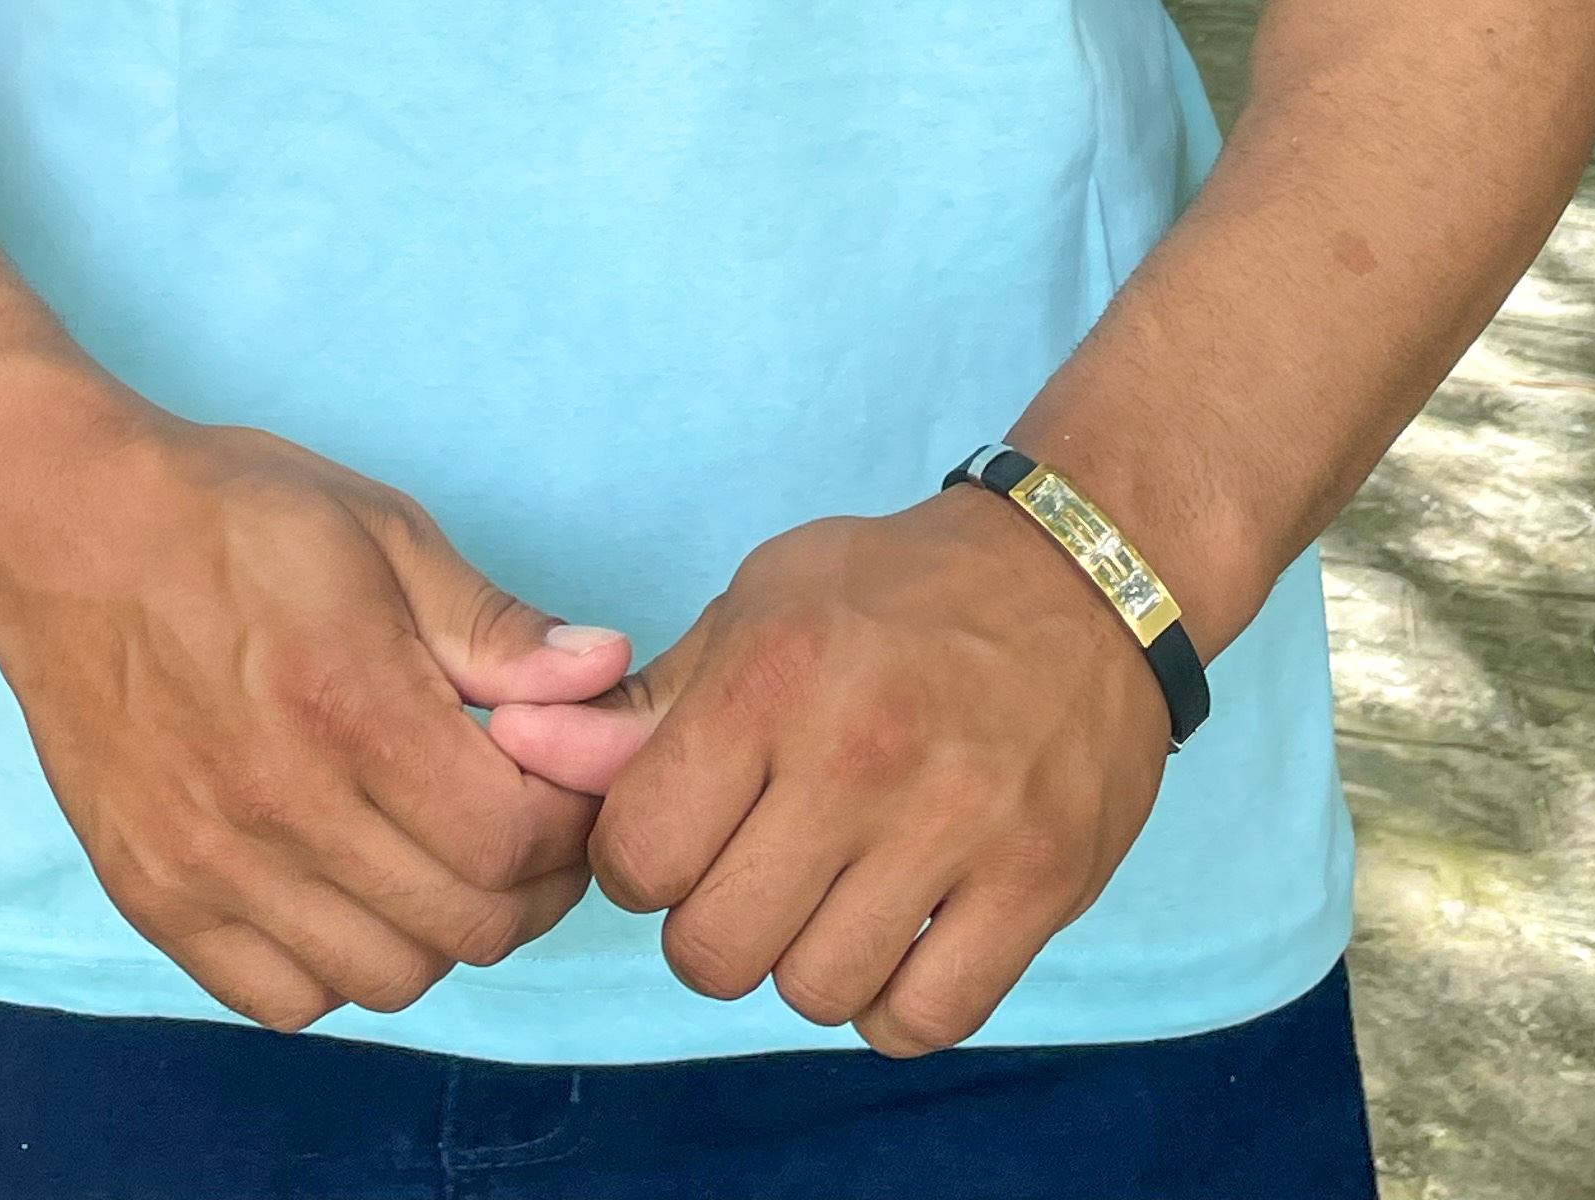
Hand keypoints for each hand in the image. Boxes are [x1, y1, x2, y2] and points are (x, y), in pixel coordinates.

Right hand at [0, 390, 633, 1031]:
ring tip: (430, 847)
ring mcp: (208, 865)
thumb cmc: (230, 515)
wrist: (60, 533)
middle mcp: (279, 804)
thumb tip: (606, 673)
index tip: (560, 775)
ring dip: (437, 926)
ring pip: (385, 977)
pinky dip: (337, 963)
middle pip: (465, 926)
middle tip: (517, 818)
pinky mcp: (153, 897)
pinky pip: (283, 999)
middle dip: (526, 882)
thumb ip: (493, 623)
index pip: (514, 841)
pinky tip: (344, 882)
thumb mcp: (379, 529)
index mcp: (350, 702)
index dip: (568, 821)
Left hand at [488, 492, 1169, 1054]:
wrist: (1081, 576)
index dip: (645, 859)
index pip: (639, 854)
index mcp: (771, 676)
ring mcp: (954, 825)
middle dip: (714, 926)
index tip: (687, 827)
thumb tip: (513, 747)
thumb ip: (642, 705)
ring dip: (807, 962)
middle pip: (713, 950)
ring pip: (813, 994)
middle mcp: (857, 754)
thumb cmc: (896, 594)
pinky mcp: (1035, 883)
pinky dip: (896, 1002)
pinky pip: (920, 1020)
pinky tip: (903, 933)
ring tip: (836, 891)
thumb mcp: (760, 607)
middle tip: (760, 869)